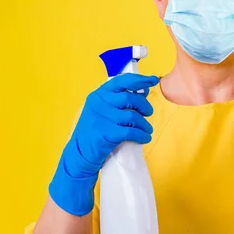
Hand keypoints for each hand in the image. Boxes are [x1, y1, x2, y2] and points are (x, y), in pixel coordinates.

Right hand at [49, 73, 159, 215]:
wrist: (80, 153)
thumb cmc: (96, 129)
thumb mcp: (104, 110)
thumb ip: (121, 99)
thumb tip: (144, 90)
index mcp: (99, 94)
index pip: (122, 81)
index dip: (140, 80)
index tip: (153, 80)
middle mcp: (98, 103)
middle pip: (130, 98)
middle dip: (144, 106)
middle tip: (148, 113)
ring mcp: (101, 118)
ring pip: (132, 117)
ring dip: (144, 124)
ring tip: (147, 129)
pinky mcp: (105, 134)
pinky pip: (131, 132)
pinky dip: (141, 135)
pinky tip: (144, 138)